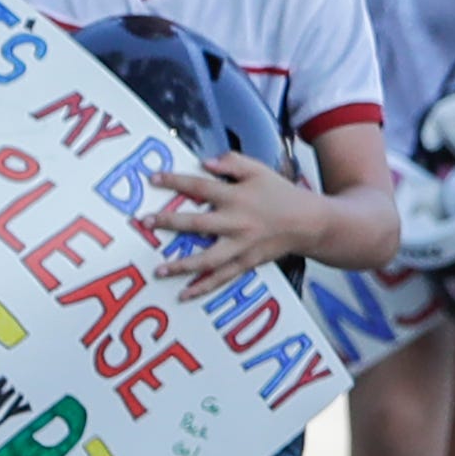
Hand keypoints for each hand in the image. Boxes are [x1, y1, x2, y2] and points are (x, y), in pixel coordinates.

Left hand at [155, 153, 322, 297]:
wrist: (310, 222)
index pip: (200, 187)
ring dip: (181, 265)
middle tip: (144, 222)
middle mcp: (237, 222)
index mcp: (237, 197)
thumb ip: (232, 162)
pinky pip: (222, 277)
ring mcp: (242, 246)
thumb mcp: (259, 170)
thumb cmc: (281, 193)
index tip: (153, 179)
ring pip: (208, 258)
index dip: (175, 182)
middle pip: (197, 224)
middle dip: (169, 223)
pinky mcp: (247, 262)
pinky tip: (184, 294)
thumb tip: (204, 162)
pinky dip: (204, 287)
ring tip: (158, 269)